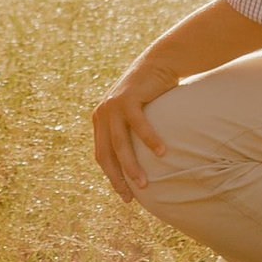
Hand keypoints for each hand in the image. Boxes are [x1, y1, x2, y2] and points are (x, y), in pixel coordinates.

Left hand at [90, 63, 172, 201]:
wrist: (157, 64)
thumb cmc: (151, 96)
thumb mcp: (134, 117)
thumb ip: (129, 136)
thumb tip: (137, 168)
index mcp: (100, 121)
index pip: (102, 157)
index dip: (113, 178)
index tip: (126, 196)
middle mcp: (102, 114)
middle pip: (107, 154)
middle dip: (118, 178)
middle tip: (132, 196)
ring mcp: (113, 105)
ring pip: (120, 143)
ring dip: (132, 165)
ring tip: (144, 183)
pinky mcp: (128, 98)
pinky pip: (139, 124)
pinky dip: (149, 140)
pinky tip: (161, 153)